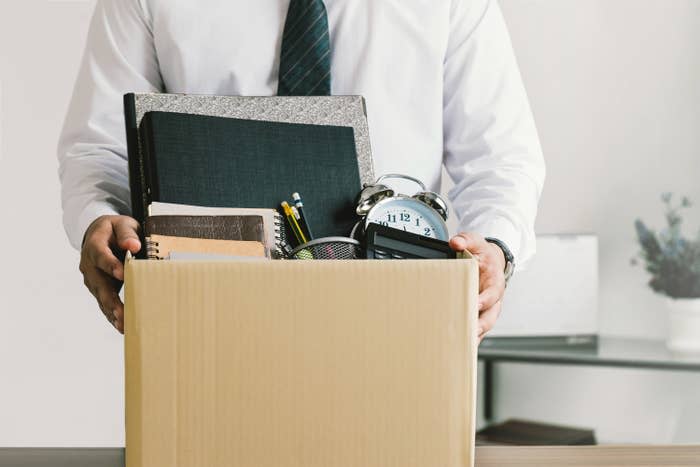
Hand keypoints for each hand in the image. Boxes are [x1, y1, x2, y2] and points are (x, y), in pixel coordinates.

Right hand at [79, 215, 140, 333]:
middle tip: (121, 313)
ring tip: (123, 325)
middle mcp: (89, 264)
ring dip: (111, 312)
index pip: (101, 256)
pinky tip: (121, 326)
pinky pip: (103, 302)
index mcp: (95, 245)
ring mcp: (91, 278)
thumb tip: (133, 245)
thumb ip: (127, 233)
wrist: (100, 234)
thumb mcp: (122, 224)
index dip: (110, 265)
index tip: (122, 274)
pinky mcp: (97, 288)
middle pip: (99, 283)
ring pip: (100, 297)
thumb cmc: (115, 229)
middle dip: (110, 299)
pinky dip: (111, 315)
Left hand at [449, 232, 506, 343]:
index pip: (491, 295)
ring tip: (461, 346)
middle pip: (489, 317)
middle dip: (479, 326)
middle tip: (468, 333)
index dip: (483, 301)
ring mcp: (486, 309)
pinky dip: (468, 337)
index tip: (474, 305)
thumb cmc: (482, 254)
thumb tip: (455, 242)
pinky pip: (475, 328)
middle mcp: (493, 300)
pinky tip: (456, 346)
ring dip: (473, 337)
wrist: (490, 260)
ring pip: (483, 327)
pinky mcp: (478, 314)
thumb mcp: (476, 242)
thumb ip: (466, 240)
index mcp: (495, 283)